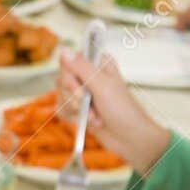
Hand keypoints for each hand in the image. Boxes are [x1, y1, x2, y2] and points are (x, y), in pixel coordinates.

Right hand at [56, 48, 170, 173]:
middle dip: (74, 96)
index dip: (70, 75)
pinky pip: (61, 109)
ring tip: (95, 116)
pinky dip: (73, 118)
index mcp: (98, 64)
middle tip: (89, 103)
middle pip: (62, 79)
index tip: (80, 88)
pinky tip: (88, 121)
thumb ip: (82, 67)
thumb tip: (64, 51)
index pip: (69, 60)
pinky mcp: (77, 109)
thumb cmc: (123, 110)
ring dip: (76, 110)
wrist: (129, 139)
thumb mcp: (102, 86)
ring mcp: (82, 93)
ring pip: (61, 95)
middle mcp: (88, 76)